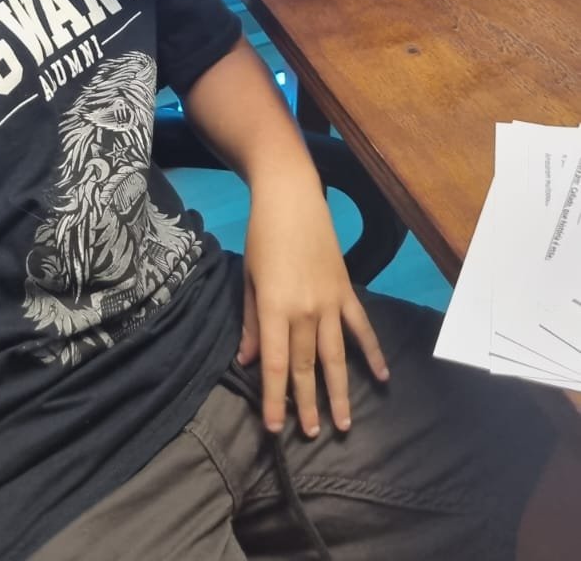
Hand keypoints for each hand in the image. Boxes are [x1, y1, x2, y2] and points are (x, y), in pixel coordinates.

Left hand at [237, 176, 388, 436]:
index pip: (276, 364)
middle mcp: (305, 310)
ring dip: (339, 391)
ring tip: (342, 424)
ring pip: (335, 355)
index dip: (275, 399)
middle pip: (306, 366)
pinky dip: (373, 352)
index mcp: (275, 307)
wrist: (291, 197)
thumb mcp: (248, 278)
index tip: (275, 428)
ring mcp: (330, 301)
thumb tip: (248, 360)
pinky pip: (361, 327)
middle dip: (306, 403)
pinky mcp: (346, 290)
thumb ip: (250, 321)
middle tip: (310, 435)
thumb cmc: (261, 235)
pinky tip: (382, 376)